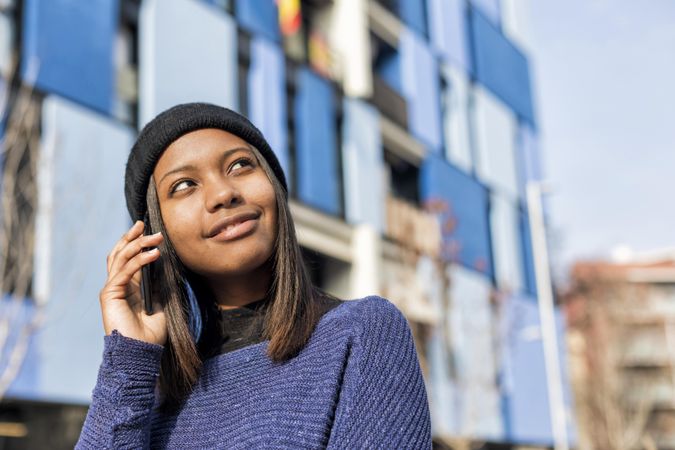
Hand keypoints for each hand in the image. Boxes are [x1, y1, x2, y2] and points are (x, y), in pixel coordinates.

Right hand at [99, 220, 166, 345]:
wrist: (141, 351)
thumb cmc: (151, 333)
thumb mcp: (161, 303)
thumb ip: (160, 286)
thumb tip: (167, 267)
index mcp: (127, 287)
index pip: (127, 258)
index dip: (134, 242)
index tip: (146, 229)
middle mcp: (117, 286)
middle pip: (119, 253)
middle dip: (132, 237)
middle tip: (144, 223)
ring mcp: (112, 289)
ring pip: (121, 258)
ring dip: (139, 245)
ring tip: (156, 237)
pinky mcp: (110, 294)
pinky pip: (125, 271)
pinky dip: (139, 261)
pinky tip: (153, 254)